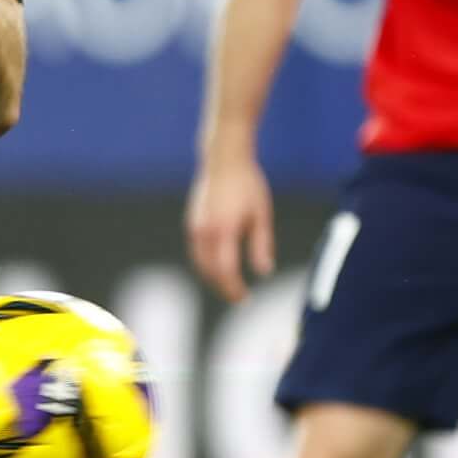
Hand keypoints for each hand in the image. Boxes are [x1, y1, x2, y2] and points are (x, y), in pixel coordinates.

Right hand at [186, 153, 275, 304]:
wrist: (223, 159)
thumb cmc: (247, 184)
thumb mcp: (261, 215)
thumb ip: (262, 245)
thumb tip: (264, 271)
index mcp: (224, 230)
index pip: (225, 270)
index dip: (234, 288)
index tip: (244, 298)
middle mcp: (205, 231)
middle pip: (210, 271)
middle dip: (223, 287)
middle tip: (239, 297)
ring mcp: (195, 226)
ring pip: (200, 263)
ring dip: (213, 277)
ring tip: (230, 284)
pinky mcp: (192, 222)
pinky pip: (197, 251)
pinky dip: (207, 263)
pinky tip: (220, 265)